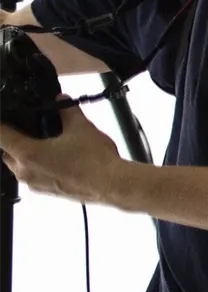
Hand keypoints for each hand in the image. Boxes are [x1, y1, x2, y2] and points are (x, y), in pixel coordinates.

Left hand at [0, 103, 124, 205]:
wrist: (112, 184)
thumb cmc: (94, 160)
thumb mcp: (81, 126)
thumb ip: (67, 110)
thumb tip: (61, 100)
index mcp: (28, 154)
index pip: (1, 136)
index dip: (2, 125)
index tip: (6, 119)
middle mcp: (26, 172)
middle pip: (6, 153)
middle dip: (13, 140)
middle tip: (28, 129)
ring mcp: (35, 184)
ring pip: (19, 166)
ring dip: (26, 154)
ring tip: (46, 143)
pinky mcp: (46, 191)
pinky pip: (33, 176)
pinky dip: (38, 166)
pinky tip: (57, 158)